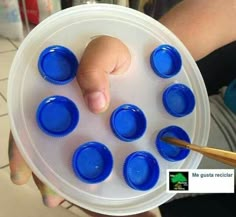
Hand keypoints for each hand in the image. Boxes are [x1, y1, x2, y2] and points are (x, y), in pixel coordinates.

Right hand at [8, 36, 131, 208]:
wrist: (144, 55)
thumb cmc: (120, 49)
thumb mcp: (105, 48)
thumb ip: (94, 65)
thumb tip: (95, 103)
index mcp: (57, 89)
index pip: (30, 121)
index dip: (23, 147)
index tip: (22, 174)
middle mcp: (69, 109)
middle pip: (48, 143)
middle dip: (45, 171)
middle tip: (52, 195)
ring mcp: (89, 121)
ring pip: (72, 150)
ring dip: (68, 175)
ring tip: (69, 195)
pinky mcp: (109, 128)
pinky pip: (99, 150)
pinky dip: (95, 166)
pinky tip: (99, 179)